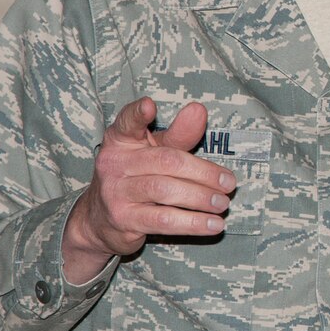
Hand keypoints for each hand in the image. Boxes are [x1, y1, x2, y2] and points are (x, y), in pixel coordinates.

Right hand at [61, 97, 235, 282]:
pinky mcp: (124, 220)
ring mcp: (116, 192)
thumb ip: (178, 135)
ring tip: (223, 204)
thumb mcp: (154, 152)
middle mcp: (114, 163)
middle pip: (166, 161)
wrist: (100, 220)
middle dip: (203, 172)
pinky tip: (213, 225)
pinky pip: (164, 220)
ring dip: (201, 198)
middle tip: (228, 183)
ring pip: (165, 191)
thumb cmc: (136, 177)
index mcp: (120, 139)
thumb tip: (199, 110)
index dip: (138, 114)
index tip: (150, 106)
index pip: (127, 122)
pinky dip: (193, 223)